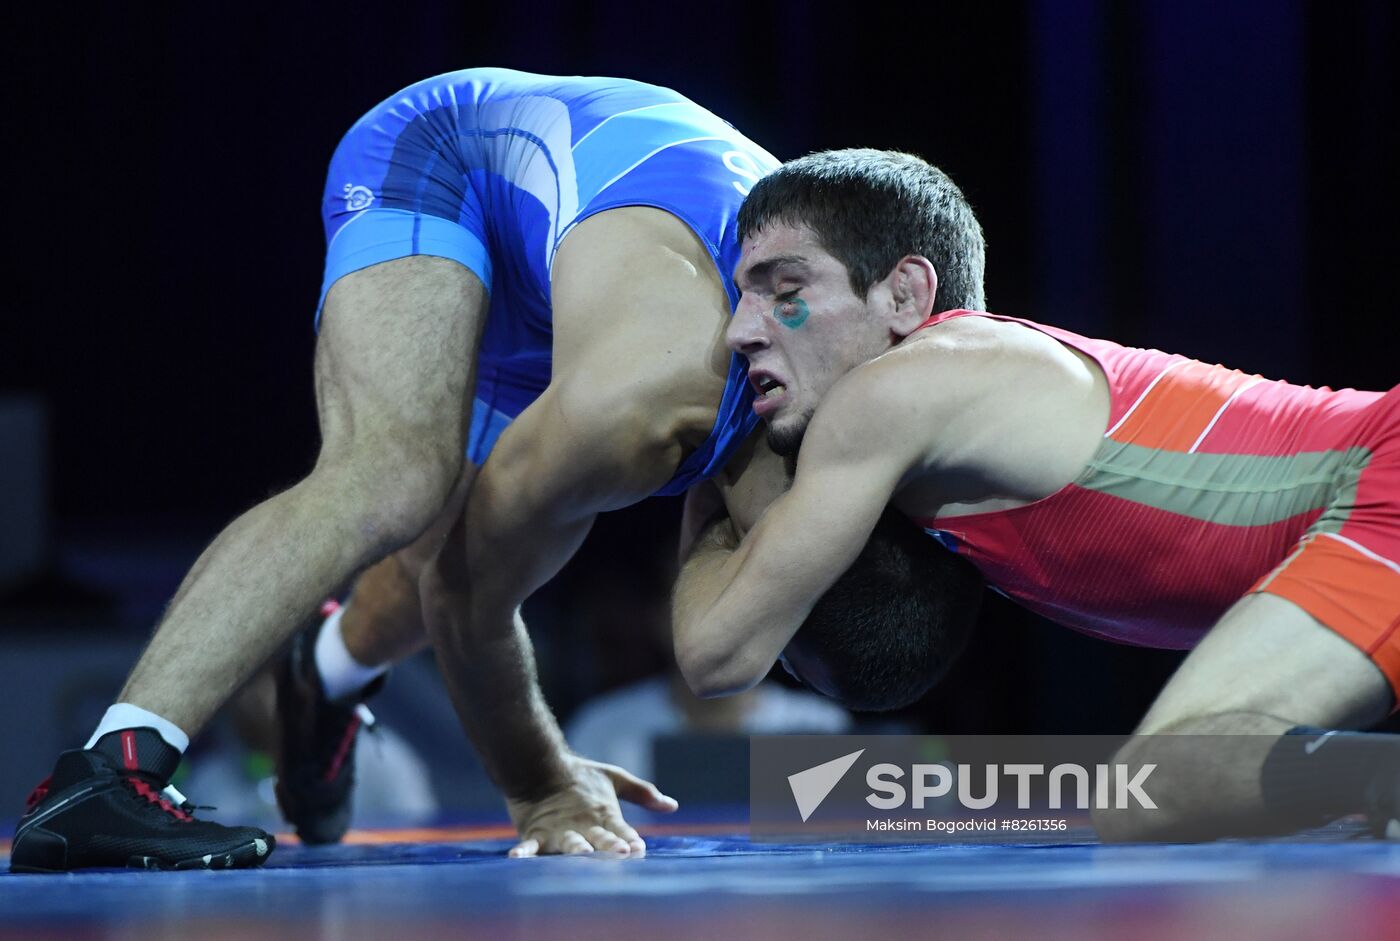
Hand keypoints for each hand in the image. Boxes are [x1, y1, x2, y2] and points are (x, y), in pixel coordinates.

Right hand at [505, 755, 678, 857]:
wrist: (541, 766)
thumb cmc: (581, 776)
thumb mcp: (614, 778)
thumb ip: (643, 793)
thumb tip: (673, 806)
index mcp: (604, 813)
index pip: (620, 829)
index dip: (629, 839)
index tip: (639, 849)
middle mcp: (584, 825)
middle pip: (598, 837)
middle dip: (609, 845)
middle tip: (620, 852)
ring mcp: (560, 830)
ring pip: (569, 841)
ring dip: (576, 848)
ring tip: (583, 853)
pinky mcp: (537, 833)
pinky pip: (530, 844)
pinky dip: (524, 851)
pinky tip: (518, 857)